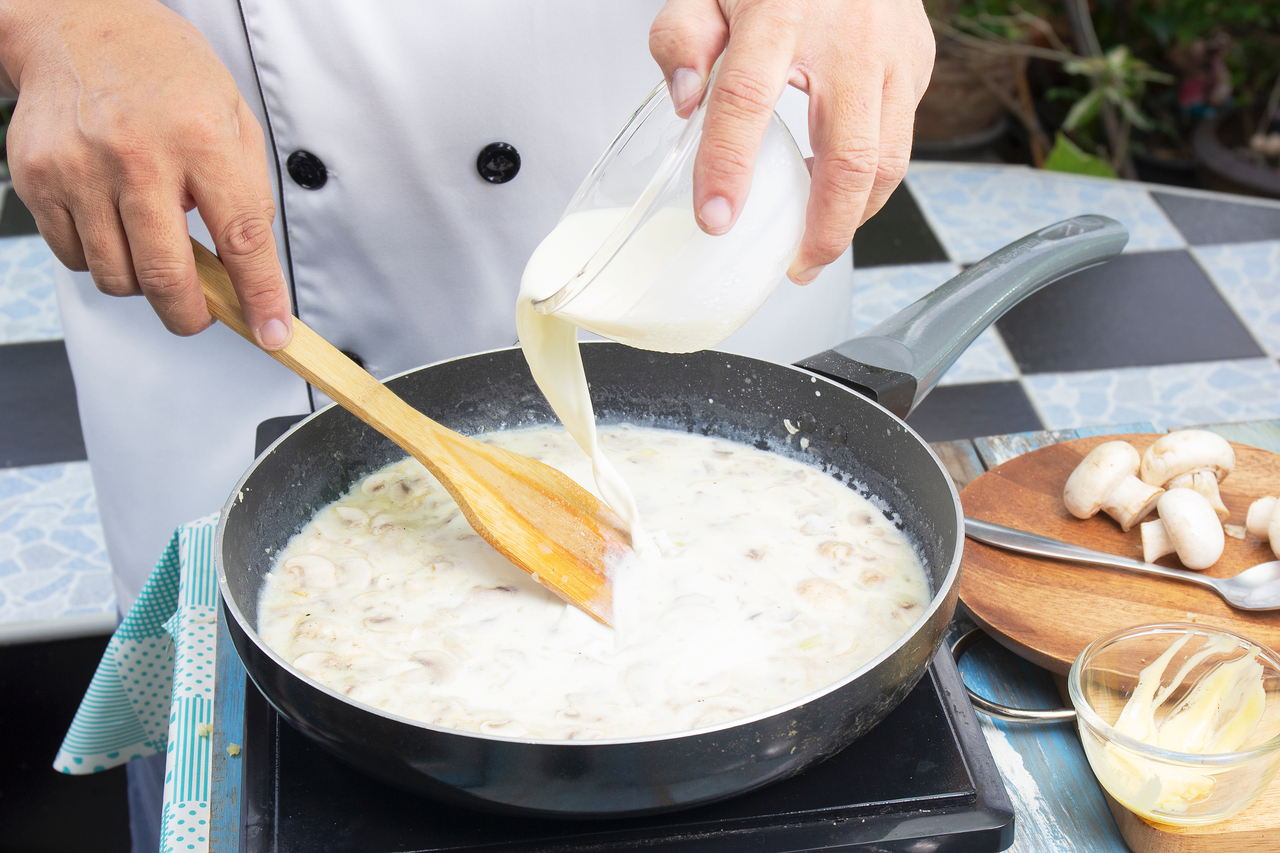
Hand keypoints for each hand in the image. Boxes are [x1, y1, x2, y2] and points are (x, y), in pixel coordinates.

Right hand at [0, 0, 292, 347]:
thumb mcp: (233, 116)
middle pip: (166, 275)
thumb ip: (248, 191)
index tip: (270, 332)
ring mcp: (79, 168)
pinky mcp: (37, 178)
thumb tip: (252, 264)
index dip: (260, 296)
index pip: (241, 238)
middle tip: (201, 313)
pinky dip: (101, 259)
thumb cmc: (164, 71)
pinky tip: (114, 224)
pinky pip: (74, 258)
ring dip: (143, 283)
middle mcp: (137, 154)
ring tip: (154, 245)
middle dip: (191, 314)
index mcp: (199, 136)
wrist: (80, 24)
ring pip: (116, 277)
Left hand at [649, 0, 934, 283]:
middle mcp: (849, 38)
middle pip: (850, 157)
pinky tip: (837, 192)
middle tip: (796, 266)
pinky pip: (901, 139)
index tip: (715, 219)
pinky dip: (871, 180)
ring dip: (855, 216)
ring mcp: (894, 53)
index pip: (747, 102)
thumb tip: (686, 103)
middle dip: (825, 229)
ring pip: (891, 161)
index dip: (729, 168)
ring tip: (817, 242)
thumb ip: (682, 37)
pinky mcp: (918, 63)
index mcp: (780, 13)